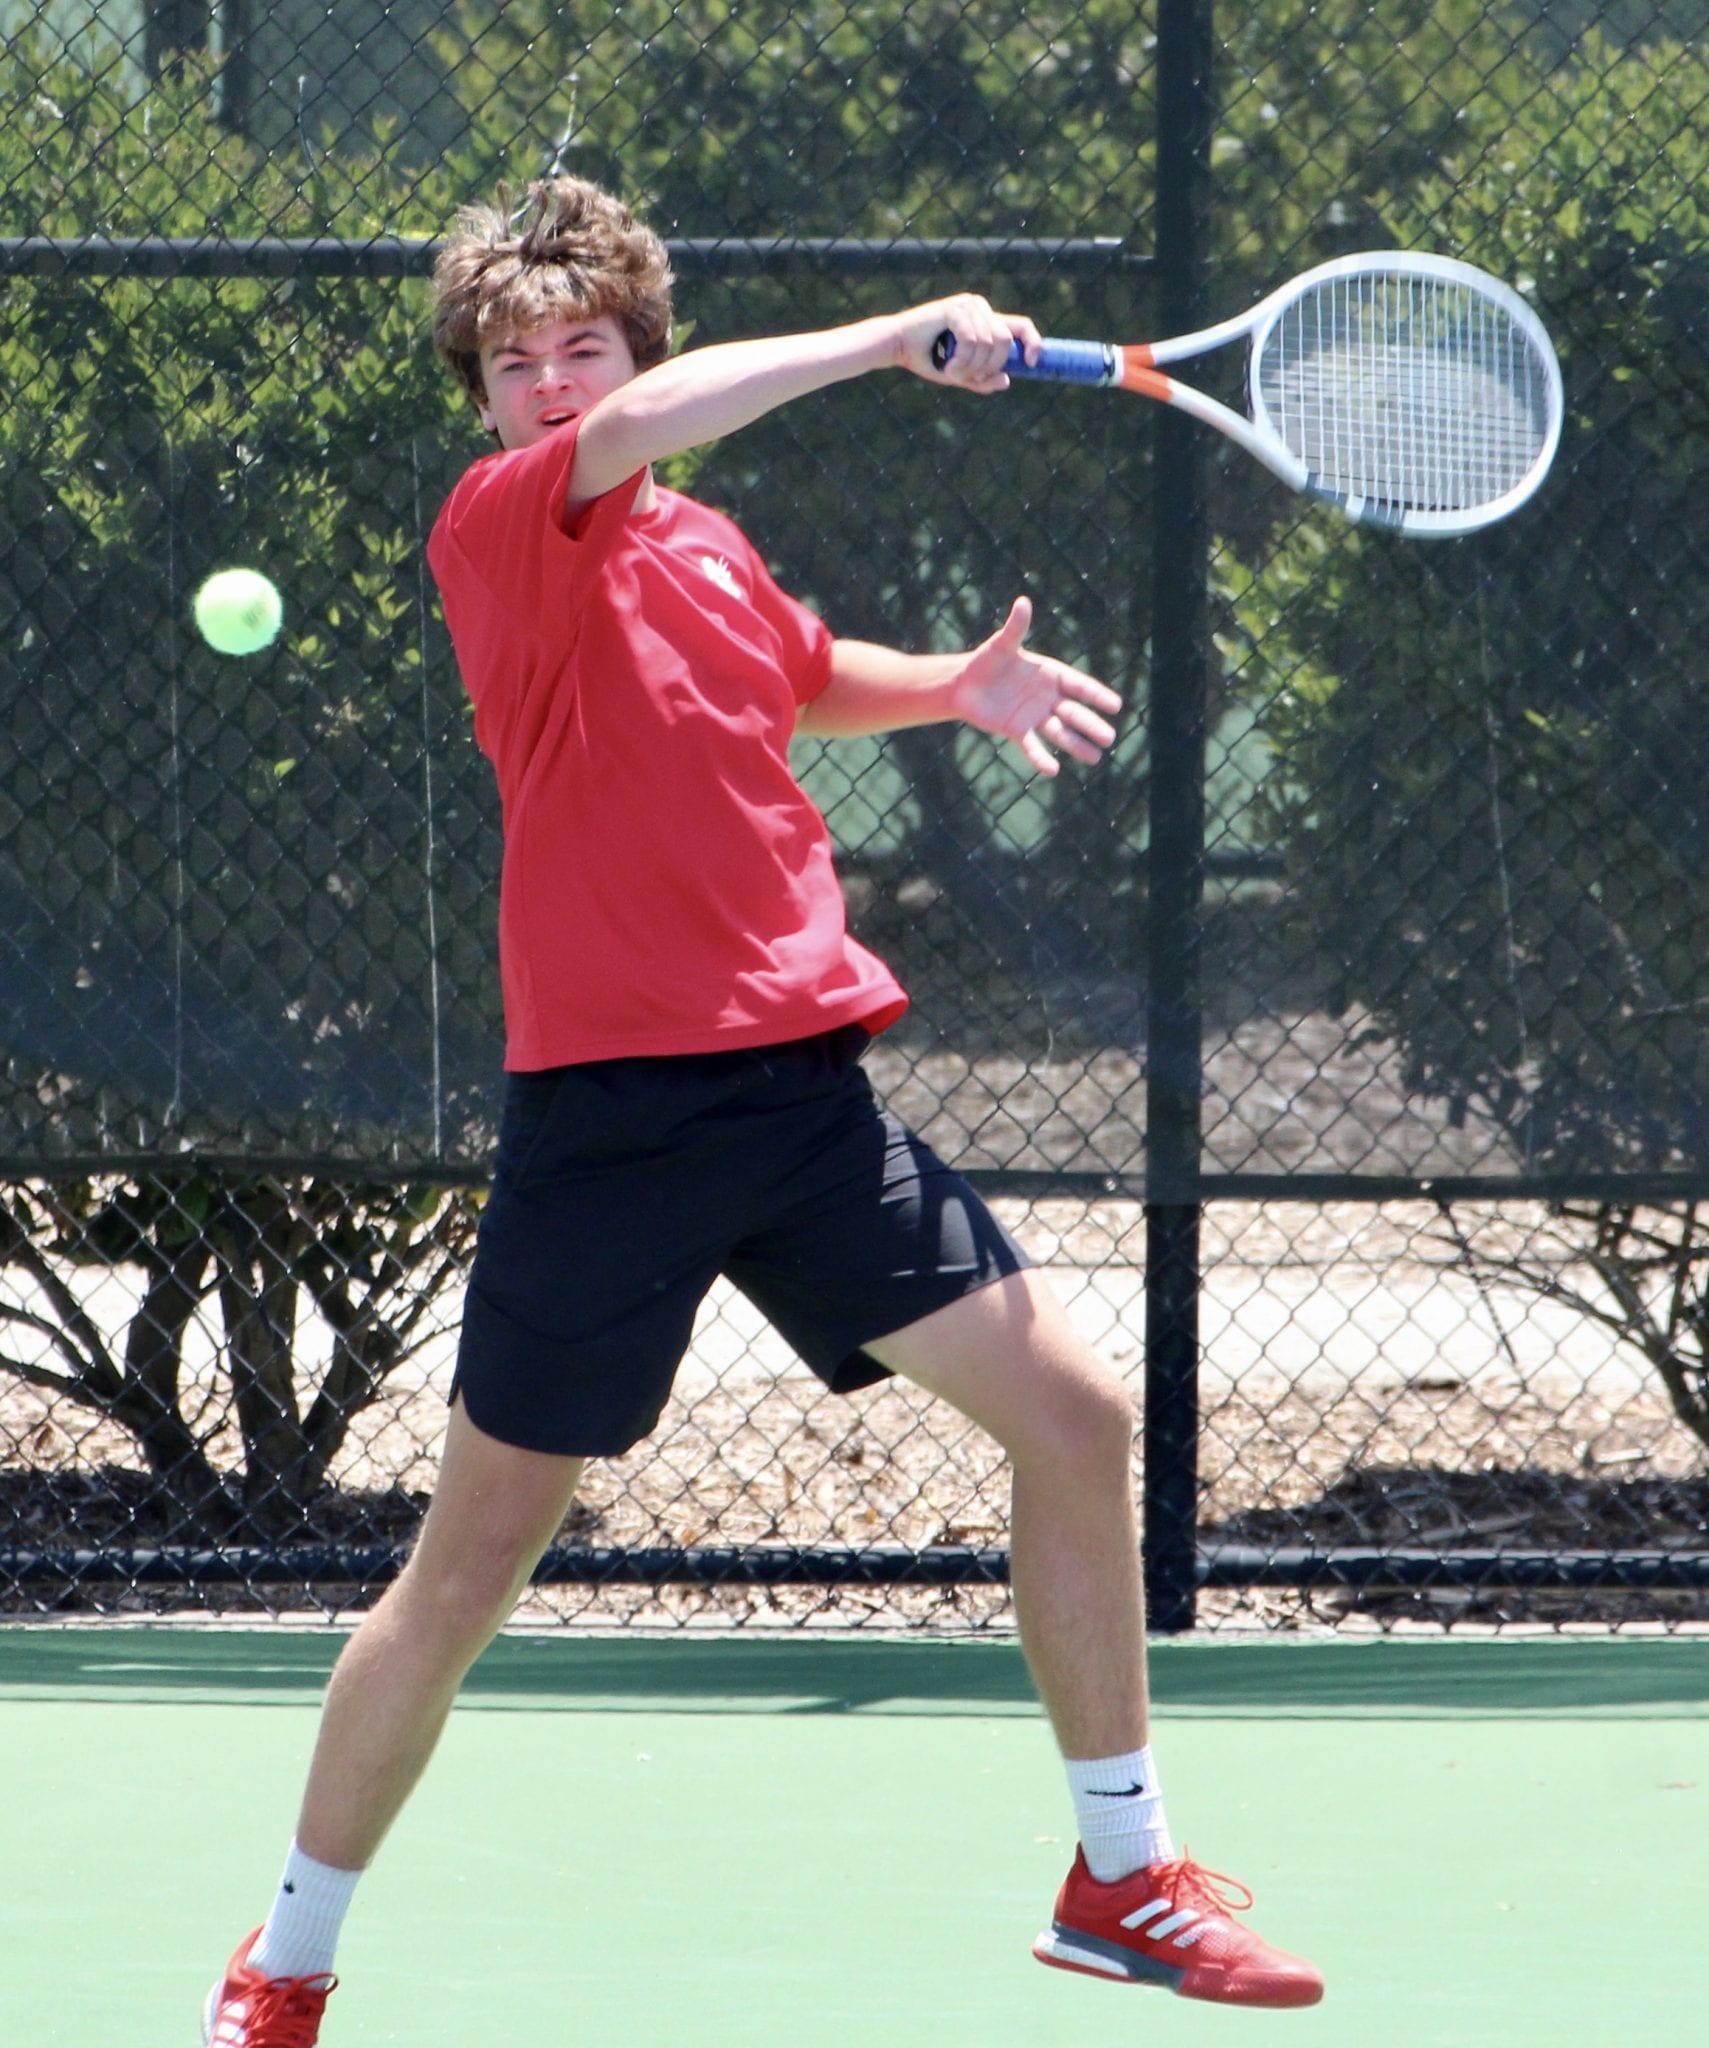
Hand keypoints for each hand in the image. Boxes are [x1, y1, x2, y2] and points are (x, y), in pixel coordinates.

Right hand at [890, 294, 1039, 391]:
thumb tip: (1006, 380)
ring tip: (952, 372)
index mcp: (986, 319)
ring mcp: (968, 305)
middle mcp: (980, 307)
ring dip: (971, 367)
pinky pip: (972, 340)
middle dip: (990, 366)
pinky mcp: (955, 308)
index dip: (1033, 343)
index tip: (1031, 363)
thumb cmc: (928, 359)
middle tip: (969, 378)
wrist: (897, 346)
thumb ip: (982, 379)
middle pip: (1005, 340)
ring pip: (988, 343)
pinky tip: (948, 367)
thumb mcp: (960, 374)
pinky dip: (961, 360)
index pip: (1021, 325)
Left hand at [950, 596, 1121, 775]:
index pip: (1078, 685)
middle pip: (1074, 713)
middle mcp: (1047, 697)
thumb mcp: (1001, 644)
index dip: (1096, 695)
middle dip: (1091, 725)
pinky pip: (1032, 746)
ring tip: (1096, 758)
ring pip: (1060, 732)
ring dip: (1077, 745)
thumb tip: (1023, 602)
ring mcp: (1034, 716)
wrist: (963, 684)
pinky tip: (1052, 771)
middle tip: (1110, 738)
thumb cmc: (986, 660)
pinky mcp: (1017, 731)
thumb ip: (1015, 628)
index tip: (1116, 706)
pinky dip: (1040, 757)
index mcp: (1050, 674)